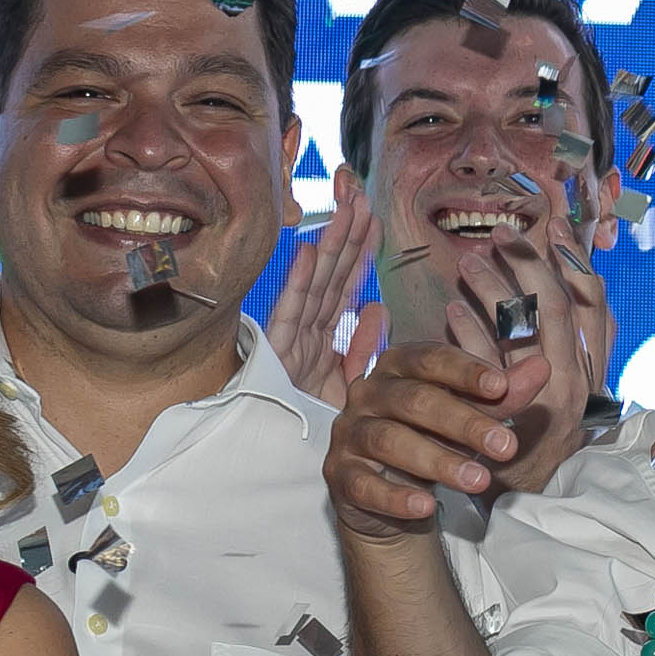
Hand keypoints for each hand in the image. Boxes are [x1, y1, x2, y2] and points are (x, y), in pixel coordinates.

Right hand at [265, 171, 386, 406]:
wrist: (281, 464)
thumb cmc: (312, 426)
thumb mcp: (348, 385)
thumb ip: (362, 347)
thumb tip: (379, 308)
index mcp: (323, 335)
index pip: (345, 283)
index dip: (360, 248)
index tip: (373, 214)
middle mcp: (306, 330)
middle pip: (331, 273)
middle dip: (346, 231)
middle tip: (360, 191)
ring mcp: (290, 339)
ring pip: (315, 284)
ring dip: (330, 244)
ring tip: (344, 208)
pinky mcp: (276, 355)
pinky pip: (290, 314)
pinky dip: (299, 282)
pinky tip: (307, 252)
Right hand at [323, 329, 552, 540]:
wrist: (392, 494)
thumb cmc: (434, 437)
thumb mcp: (470, 415)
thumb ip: (502, 395)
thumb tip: (542, 368)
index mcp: (398, 364)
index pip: (431, 358)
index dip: (465, 371)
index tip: (501, 386)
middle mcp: (368, 392)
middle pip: (415, 401)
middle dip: (464, 423)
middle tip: (506, 446)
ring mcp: (349, 433)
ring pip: (390, 441)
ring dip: (438, 461)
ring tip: (479, 480)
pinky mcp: (339, 474)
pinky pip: (364, 484)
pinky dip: (395, 496)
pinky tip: (426, 507)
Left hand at [462, 190, 612, 494]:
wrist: (524, 491)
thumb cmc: (540, 426)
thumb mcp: (568, 380)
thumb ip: (568, 335)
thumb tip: (564, 272)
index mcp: (592, 366)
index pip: (592, 302)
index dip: (573, 260)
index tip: (551, 223)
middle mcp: (576, 382)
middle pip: (558, 306)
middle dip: (529, 262)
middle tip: (500, 232)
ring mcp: (543, 403)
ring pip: (524, 332)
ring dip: (495, 289)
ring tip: (469, 262)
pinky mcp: (507, 421)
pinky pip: (487, 371)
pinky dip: (469, 334)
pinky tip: (451, 310)